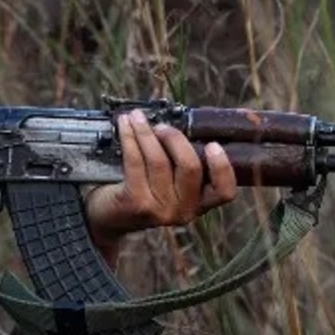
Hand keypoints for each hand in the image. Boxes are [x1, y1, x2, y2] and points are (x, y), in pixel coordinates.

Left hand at [85, 109, 237, 254]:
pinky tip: (124, 126)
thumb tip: (180, 124)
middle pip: (190, 167)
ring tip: (136, 118)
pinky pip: (135, 162)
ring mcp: (161, 210)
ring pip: (159, 161)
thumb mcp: (169, 182)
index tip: (213, 144)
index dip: (222, 167)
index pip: (224, 192)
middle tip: (161, 126)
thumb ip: (181, 162)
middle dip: (175, 138)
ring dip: (146, 132)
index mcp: (199, 204)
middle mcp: (184, 211)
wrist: (109, 217)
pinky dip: (129, 138)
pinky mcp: (137, 204)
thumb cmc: (143, 190)